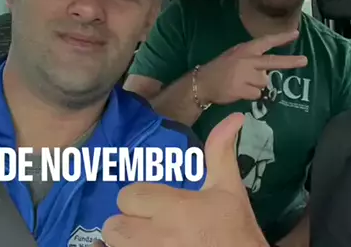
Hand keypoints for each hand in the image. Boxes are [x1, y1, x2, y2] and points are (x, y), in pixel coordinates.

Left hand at [94, 113, 268, 246]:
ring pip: (114, 245)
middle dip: (129, 224)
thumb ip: (221, 152)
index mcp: (174, 208)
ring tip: (147, 240)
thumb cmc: (237, 230)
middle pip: (114, 226)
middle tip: (148, 226)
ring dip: (127, 243)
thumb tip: (236, 116)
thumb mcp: (230, 189)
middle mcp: (156, 236)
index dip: (140, 199)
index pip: (128, 196)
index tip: (156, 204)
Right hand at [197, 30, 307, 104]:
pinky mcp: (242, 89)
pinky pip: (256, 94)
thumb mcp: (235, 55)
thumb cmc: (221, 68)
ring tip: (243, 83)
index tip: (296, 34)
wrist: (203, 82)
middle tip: (304, 61)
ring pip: (264, 82)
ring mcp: (244, 75)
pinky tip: (240, 91)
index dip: (281, 38)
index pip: (266, 41)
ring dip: (257, 85)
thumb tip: (269, 65)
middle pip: (273, 61)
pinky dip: (251, 95)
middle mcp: (247, 60)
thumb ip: (251, 57)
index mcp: (245, 50)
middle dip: (290, 61)